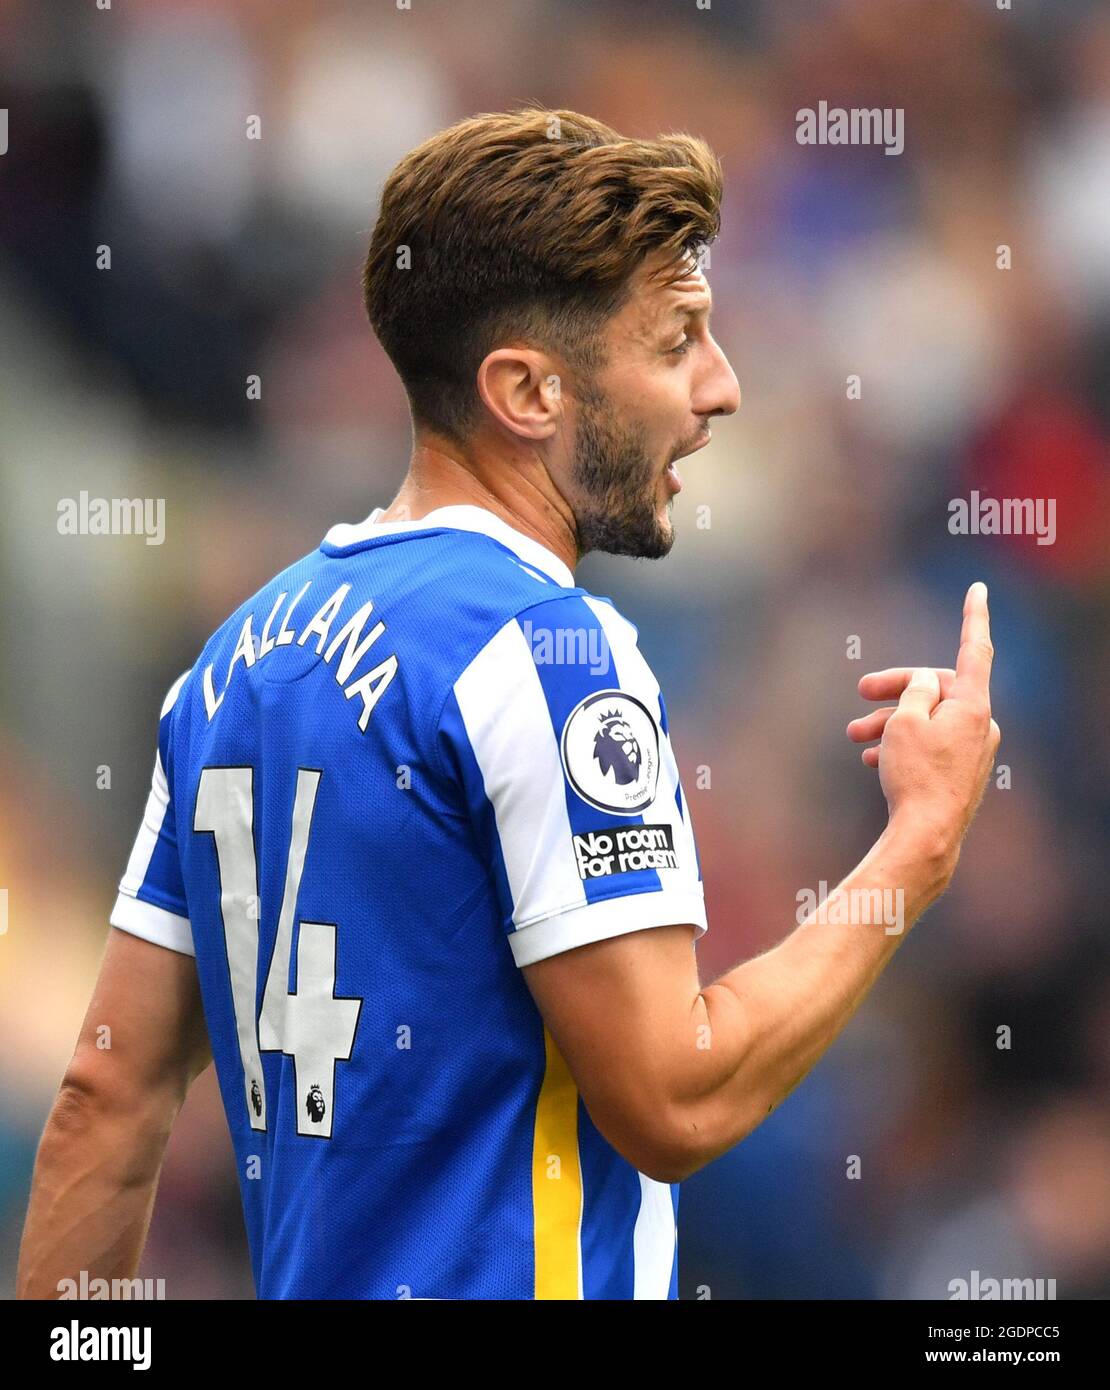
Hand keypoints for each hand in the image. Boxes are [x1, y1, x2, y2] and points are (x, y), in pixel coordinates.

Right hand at [847, 583, 1001, 867]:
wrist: (927, 836)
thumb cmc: (915, 776)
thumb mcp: (906, 721)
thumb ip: (916, 690)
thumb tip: (927, 683)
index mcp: (972, 704)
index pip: (974, 648)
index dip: (974, 616)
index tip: (978, 588)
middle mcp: (980, 724)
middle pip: (936, 689)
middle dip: (895, 690)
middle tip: (860, 690)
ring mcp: (972, 750)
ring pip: (927, 721)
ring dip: (890, 721)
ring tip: (854, 736)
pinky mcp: (960, 773)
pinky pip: (930, 745)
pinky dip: (902, 744)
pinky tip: (871, 758)